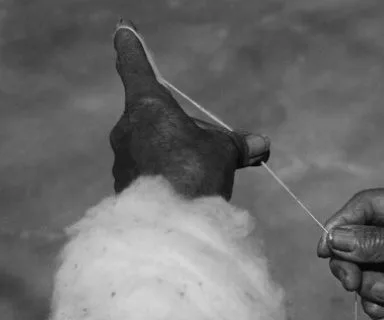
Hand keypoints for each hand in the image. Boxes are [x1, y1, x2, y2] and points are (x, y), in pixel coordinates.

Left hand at [109, 20, 269, 199]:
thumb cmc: (195, 174)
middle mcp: (127, 128)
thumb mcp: (223, 152)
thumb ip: (237, 144)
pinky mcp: (125, 188)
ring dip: (177, 157)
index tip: (122, 30)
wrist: (170, 224)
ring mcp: (123, 160)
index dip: (131, 48)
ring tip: (206, 180)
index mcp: (148, 106)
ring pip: (154, 148)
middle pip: (155, 118)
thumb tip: (260, 144)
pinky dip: (170, 180)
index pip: (135, 67)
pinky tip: (190, 197)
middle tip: (213, 150)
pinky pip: (150, 175)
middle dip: (182, 130)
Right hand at [317, 185, 383, 318]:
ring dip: (370, 286)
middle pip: (359, 240)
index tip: (325, 250)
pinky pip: (378, 295)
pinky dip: (381, 304)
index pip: (367, 206)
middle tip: (352, 283)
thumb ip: (376, 242)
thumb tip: (334, 238)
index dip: (342, 224)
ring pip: (366, 271)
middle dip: (354, 262)